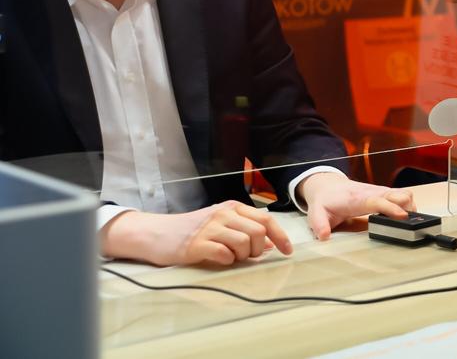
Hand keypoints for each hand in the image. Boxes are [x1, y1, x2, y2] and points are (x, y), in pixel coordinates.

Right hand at [101, 201, 292, 265]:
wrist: (156, 233)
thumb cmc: (192, 230)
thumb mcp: (221, 225)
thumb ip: (245, 230)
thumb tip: (271, 244)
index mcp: (232, 208)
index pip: (265, 219)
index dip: (280, 236)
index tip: (287, 251)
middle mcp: (223, 214)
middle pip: (258, 232)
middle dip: (258, 249)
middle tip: (245, 256)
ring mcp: (209, 228)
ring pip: (244, 243)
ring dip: (242, 256)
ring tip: (229, 257)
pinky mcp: (196, 244)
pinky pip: (224, 254)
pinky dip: (226, 260)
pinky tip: (218, 259)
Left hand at [297, 173, 416, 240]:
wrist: (327, 186)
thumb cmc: (325, 201)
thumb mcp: (316, 213)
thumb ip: (319, 224)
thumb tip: (324, 236)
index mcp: (358, 199)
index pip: (378, 201)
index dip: (391, 208)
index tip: (402, 216)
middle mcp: (373, 193)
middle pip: (399, 195)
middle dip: (408, 208)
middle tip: (409, 225)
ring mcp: (381, 192)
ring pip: (405, 194)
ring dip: (411, 208)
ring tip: (409, 224)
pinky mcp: (385, 194)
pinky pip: (404, 197)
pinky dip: (409, 206)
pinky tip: (406, 218)